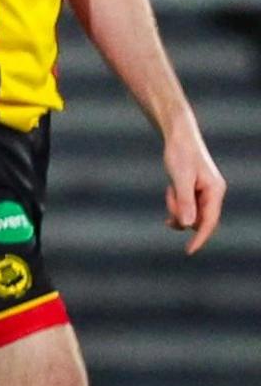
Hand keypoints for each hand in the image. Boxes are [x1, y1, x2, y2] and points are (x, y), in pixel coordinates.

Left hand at [162, 116, 225, 254]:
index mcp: (215, 191)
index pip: (209, 222)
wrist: (178, 135)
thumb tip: (188, 226)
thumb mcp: (180, 178)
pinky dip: (175, 202)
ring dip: (176, 205)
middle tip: (170, 193)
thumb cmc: (180, 153)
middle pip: (197, 219)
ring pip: (189, 212)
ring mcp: (205, 192)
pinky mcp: (196, 189)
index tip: (188, 251)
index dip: (199, 238)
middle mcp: (213, 193)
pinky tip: (170, 192)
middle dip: (180, 212)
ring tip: (170, 188)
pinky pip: (186, 205)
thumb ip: (185, 202)